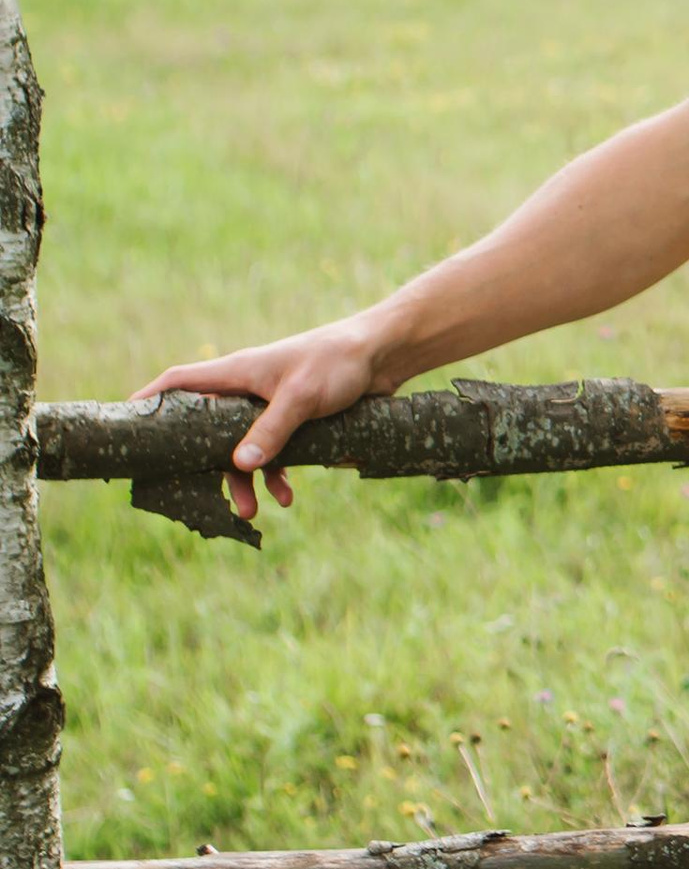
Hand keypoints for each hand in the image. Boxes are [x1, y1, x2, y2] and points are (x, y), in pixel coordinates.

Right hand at [136, 318, 394, 524]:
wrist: (382, 355)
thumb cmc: (336, 363)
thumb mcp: (302, 398)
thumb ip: (271, 431)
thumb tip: (238, 466)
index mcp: (237, 372)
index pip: (180, 382)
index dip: (151, 399)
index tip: (126, 419)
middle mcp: (247, 390)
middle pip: (207, 430)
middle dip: (206, 466)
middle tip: (201, 499)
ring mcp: (268, 406)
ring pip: (241, 449)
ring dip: (245, 481)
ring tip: (253, 512)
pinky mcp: (294, 420)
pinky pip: (273, 453)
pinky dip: (276, 475)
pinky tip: (287, 497)